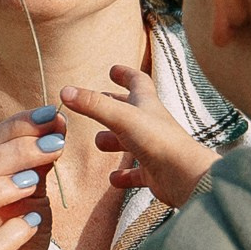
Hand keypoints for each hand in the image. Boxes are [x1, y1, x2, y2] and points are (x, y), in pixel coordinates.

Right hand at [0, 113, 60, 249]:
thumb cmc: (17, 240)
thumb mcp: (28, 194)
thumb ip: (34, 161)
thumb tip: (54, 121)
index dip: (13, 128)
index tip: (51, 116)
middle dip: (12, 153)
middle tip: (53, 145)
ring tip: (35, 182)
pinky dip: (14, 232)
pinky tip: (35, 222)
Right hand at [63, 64, 218, 210]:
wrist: (185, 177)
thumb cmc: (158, 140)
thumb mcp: (122, 117)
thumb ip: (93, 105)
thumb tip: (65, 91)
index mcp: (147, 105)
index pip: (138, 81)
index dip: (126, 74)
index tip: (113, 70)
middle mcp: (151, 124)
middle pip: (131, 110)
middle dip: (114, 106)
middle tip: (96, 105)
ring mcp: (154, 149)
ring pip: (131, 141)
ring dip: (114, 140)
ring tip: (99, 142)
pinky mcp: (154, 173)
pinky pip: (136, 174)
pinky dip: (124, 176)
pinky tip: (113, 179)